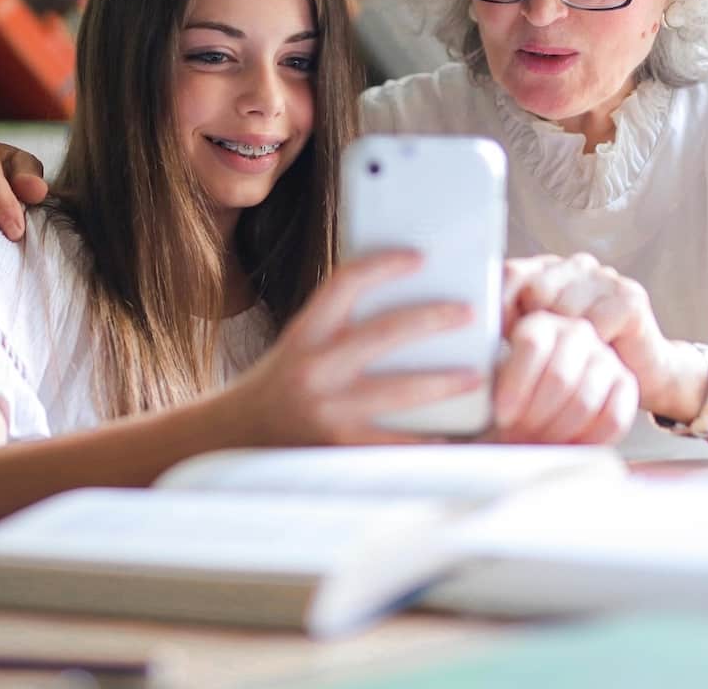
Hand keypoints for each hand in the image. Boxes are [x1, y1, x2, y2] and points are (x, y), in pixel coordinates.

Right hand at [223, 252, 486, 446]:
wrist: (232, 438)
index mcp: (304, 334)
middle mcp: (313, 369)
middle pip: (384, 333)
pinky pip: (396, 442)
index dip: (384, 265)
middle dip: (433, 320)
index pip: (345, 283)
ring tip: (475, 375)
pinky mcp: (340, 448)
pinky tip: (453, 433)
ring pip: (399, 391)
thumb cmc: (276, 388)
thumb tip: (401, 307)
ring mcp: (328, 411)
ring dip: (443, 382)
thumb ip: (339, 328)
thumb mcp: (298, 345)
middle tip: (468, 313)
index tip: (419, 257)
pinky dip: (428, 438)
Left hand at [489, 310, 636, 443]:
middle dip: (535, 416)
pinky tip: (567, 447)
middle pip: (559, 376)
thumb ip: (485, 381)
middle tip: (519, 436)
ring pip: (584, 400)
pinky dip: (587, 440)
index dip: (516, 385)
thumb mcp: (491, 382)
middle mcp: (576, 332)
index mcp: (539, 324)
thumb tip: (471, 391)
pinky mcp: (626, 383)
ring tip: (537, 443)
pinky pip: (613, 417)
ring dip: (557, 431)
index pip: (532, 344)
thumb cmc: (511, 396)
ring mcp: (605, 356)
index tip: (502, 416)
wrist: (543, 407)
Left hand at [501, 254, 683, 414]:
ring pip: (565, 309)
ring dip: (565, 344)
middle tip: (542, 359)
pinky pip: (595, 324)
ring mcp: (604, 278)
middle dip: (535, 329)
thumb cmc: (580, 363)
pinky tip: (598, 356)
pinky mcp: (630, 297)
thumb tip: (471, 329)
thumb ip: (509, 328)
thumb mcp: (538, 344)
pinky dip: (592, 349)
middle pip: (536, 291)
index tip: (499, 340)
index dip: (499, 307)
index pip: (509, 274)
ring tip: (572, 360)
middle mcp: (575, 266)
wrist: (643, 375)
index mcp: (546, 270)